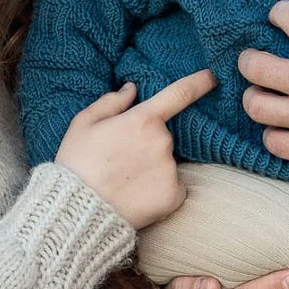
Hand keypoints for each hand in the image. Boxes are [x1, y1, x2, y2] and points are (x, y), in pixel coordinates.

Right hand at [52, 70, 215, 227]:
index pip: (180, 94)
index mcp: (143, 119)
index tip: (213, 77)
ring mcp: (171, 169)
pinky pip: (172, 187)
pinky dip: (159, 190)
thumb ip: (111, 102)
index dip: (200, 82)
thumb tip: (132, 89)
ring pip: (166, 163)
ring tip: (123, 181)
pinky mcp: (174, 196)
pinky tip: (136, 196)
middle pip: (163, 136)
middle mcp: (163, 141)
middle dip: (146, 143)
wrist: (78, 211)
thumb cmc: (76, 164)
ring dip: (151, 167)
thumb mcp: (83, 124)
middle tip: (119, 159)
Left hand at [239, 2, 288, 187]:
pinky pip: (272, 142)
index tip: (278, 16)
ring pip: (254, 106)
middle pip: (254, 66)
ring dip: (256, 98)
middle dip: (248, 60)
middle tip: (255, 61)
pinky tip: (283, 130)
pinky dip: (274, 135)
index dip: (279, 12)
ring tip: (265, 97)